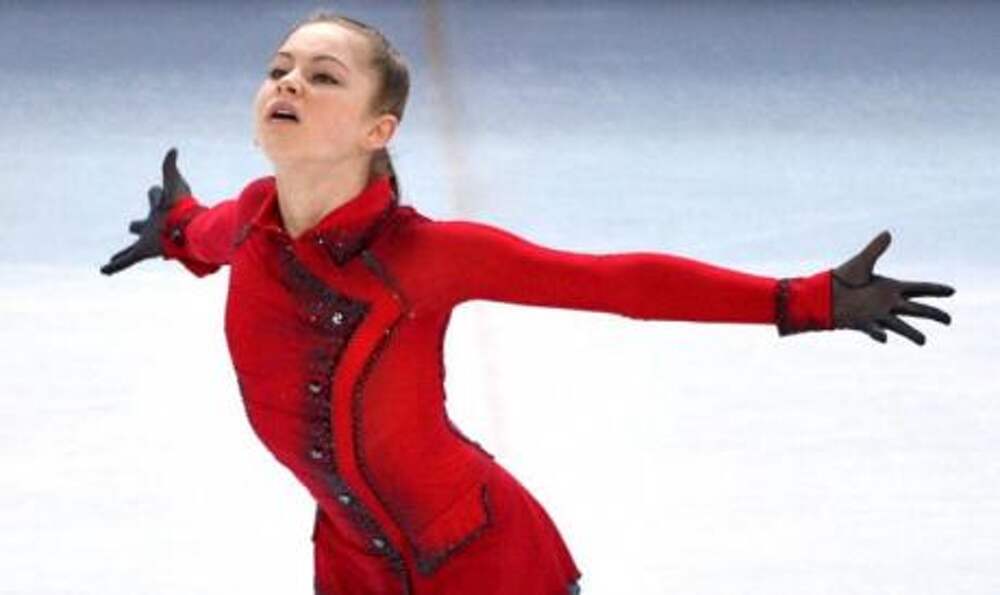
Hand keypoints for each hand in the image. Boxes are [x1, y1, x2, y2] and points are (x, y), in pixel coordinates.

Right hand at [100, 147, 191, 275]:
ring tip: (113, 258)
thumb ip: (170, 166)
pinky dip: (114, 267)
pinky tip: (102, 271)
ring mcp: (148, 240)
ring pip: (132, 248)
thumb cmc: (182, 206)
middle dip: (138, 225)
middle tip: (132, 227)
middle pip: (142, 224)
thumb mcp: (174, 183)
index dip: (155, 195)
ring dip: (123, 253)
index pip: (153, 196)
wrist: (189, 228)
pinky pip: (126, 261)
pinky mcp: (144, 252)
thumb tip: (174, 149)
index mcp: (159, 209)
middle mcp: (153, 226)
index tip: (161, 198)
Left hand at [832, 230, 954, 344]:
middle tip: (949, 320)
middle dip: (933, 314)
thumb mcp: (861, 263)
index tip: (952, 291)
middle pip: (916, 309)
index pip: (918, 289)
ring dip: (911, 333)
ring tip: (923, 341)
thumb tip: (888, 233)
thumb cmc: (842, 279)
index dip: (935, 289)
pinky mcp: (863, 323)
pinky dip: (879, 334)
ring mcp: (877, 315)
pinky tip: (885, 338)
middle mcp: (888, 303)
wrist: (822, 295)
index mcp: (890, 288)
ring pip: (900, 326)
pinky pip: (874, 330)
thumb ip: (875, 249)